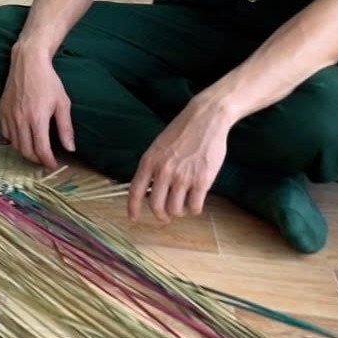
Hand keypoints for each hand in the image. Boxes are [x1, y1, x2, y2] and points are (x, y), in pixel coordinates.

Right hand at [0, 50, 74, 168]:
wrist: (28, 62)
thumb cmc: (48, 81)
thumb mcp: (63, 103)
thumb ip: (65, 128)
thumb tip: (70, 148)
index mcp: (37, 119)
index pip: (41, 150)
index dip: (48, 161)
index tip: (54, 164)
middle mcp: (21, 120)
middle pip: (26, 151)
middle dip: (37, 159)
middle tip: (45, 158)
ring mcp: (9, 115)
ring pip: (15, 144)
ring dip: (25, 151)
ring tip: (35, 150)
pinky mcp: (2, 111)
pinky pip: (5, 133)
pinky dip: (14, 140)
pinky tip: (22, 136)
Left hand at [128, 101, 230, 222]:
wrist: (205, 119)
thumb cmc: (182, 132)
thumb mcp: (158, 147)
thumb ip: (153, 167)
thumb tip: (149, 189)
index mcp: (149, 161)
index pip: (135, 191)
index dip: (133, 208)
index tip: (133, 218)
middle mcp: (164, 171)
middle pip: (156, 206)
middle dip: (161, 216)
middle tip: (166, 217)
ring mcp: (183, 177)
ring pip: (176, 210)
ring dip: (179, 213)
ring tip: (182, 207)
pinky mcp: (202, 180)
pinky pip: (195, 206)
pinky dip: (194, 209)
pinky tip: (195, 203)